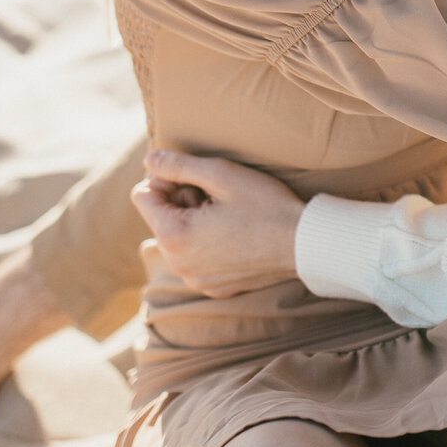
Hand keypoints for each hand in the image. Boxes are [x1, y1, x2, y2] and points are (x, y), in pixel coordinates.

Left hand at [132, 150, 302, 297]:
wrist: (304, 244)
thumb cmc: (265, 205)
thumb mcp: (221, 174)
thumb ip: (178, 165)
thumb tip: (149, 158)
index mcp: (173, 236)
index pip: (142, 195)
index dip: (167, 179)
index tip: (198, 179)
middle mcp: (177, 264)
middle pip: (160, 218)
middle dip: (182, 201)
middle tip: (217, 196)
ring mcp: (195, 280)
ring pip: (178, 238)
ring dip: (195, 221)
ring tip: (229, 215)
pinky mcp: (213, 287)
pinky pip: (196, 258)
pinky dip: (208, 243)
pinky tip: (237, 235)